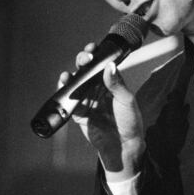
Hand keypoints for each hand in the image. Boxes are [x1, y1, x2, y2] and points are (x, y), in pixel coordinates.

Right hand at [58, 43, 144, 179]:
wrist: (122, 146)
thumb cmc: (129, 121)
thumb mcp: (126, 100)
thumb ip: (116, 84)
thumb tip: (109, 65)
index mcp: (110, 83)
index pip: (100, 64)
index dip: (95, 54)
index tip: (93, 48)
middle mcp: (97, 89)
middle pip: (86, 70)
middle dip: (82, 61)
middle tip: (85, 58)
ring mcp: (87, 100)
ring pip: (75, 83)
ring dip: (71, 76)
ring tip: (69, 74)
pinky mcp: (79, 112)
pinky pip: (69, 100)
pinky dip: (64, 91)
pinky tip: (64, 83)